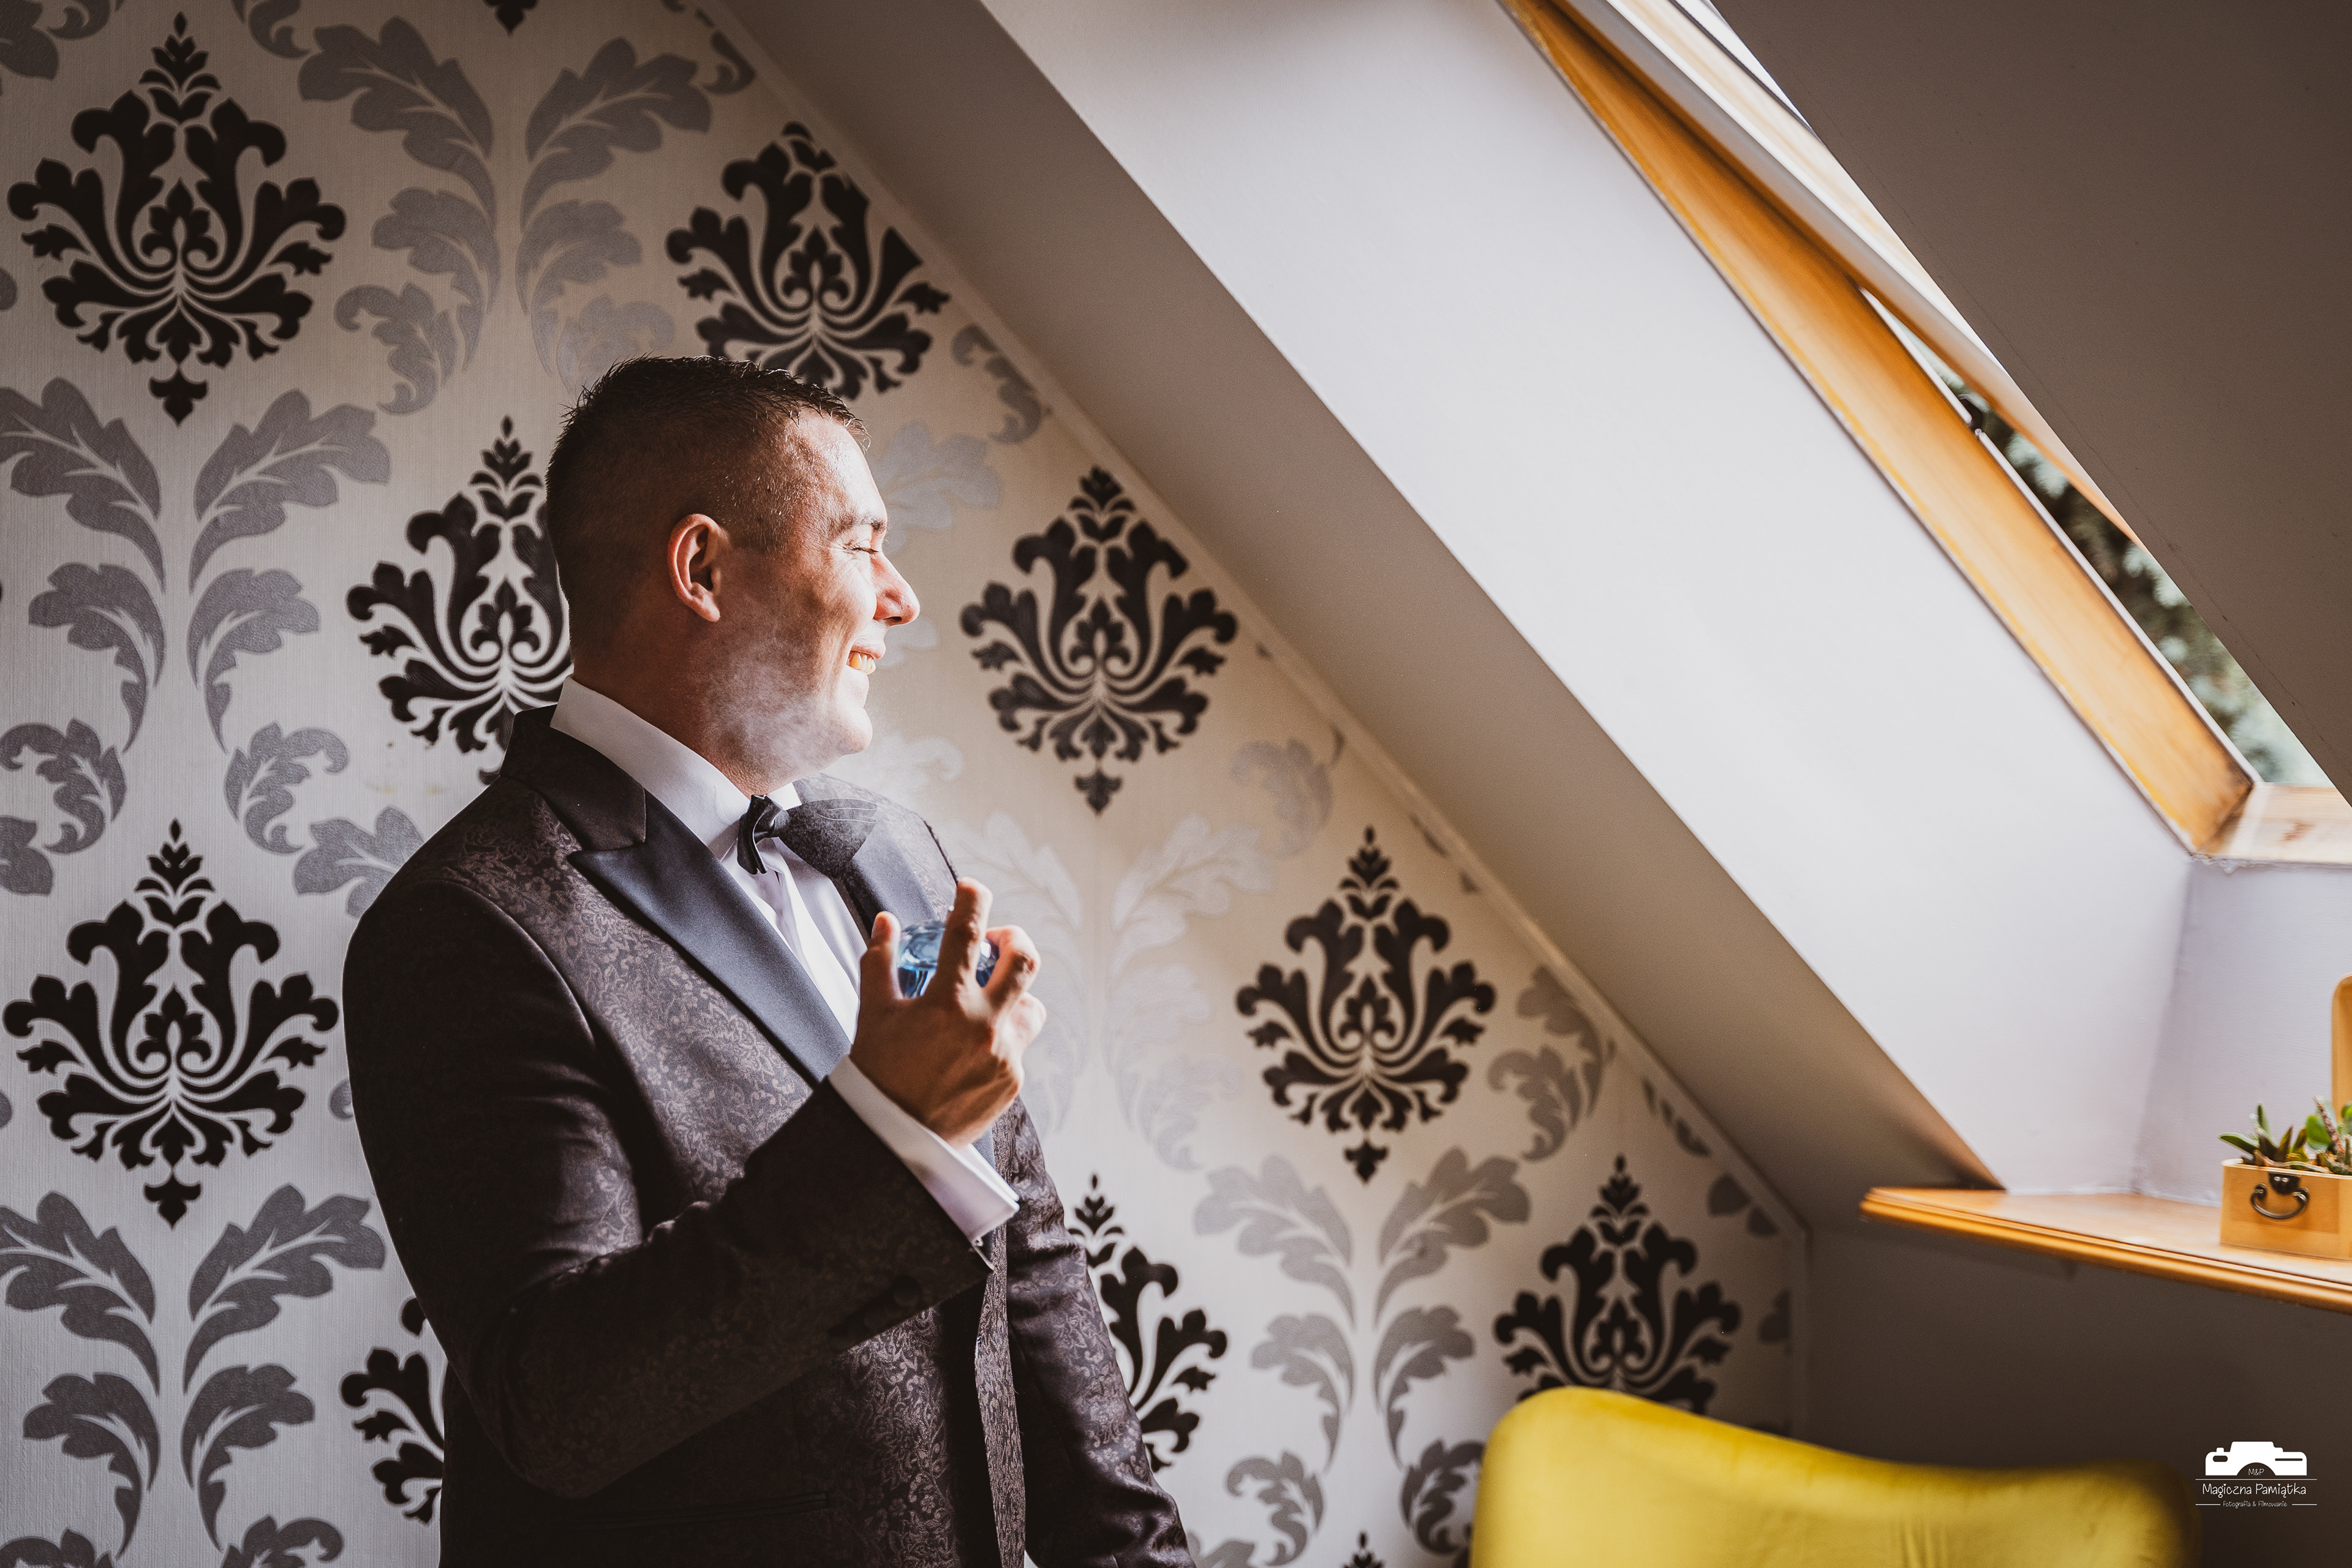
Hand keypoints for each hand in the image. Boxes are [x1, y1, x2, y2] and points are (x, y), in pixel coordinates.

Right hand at [849, 879, 1044, 1147]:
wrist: (892, 1138)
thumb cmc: (879, 1073)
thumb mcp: (873, 1013)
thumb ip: (880, 961)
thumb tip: (886, 922)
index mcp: (947, 1003)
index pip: (967, 933)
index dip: (972, 899)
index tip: (971, 888)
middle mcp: (984, 1025)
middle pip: (1025, 960)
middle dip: (1013, 939)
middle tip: (995, 941)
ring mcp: (1004, 1054)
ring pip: (1032, 1006)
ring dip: (1014, 994)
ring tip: (988, 1000)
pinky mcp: (1012, 1080)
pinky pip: (1018, 1046)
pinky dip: (1000, 1038)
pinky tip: (973, 1047)